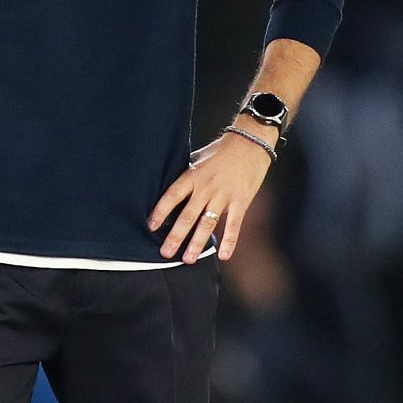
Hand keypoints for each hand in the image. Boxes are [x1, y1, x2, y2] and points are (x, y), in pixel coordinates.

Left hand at [149, 128, 272, 261]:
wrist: (251, 142)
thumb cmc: (222, 150)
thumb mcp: (198, 157)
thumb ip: (187, 173)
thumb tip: (170, 186)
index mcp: (193, 175)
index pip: (172, 196)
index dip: (161, 212)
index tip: (151, 227)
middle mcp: (206, 188)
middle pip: (187, 216)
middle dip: (176, 236)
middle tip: (166, 253)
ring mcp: (224, 196)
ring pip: (207, 224)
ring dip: (197, 243)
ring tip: (188, 259)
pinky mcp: (241, 202)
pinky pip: (233, 225)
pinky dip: (229, 242)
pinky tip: (223, 256)